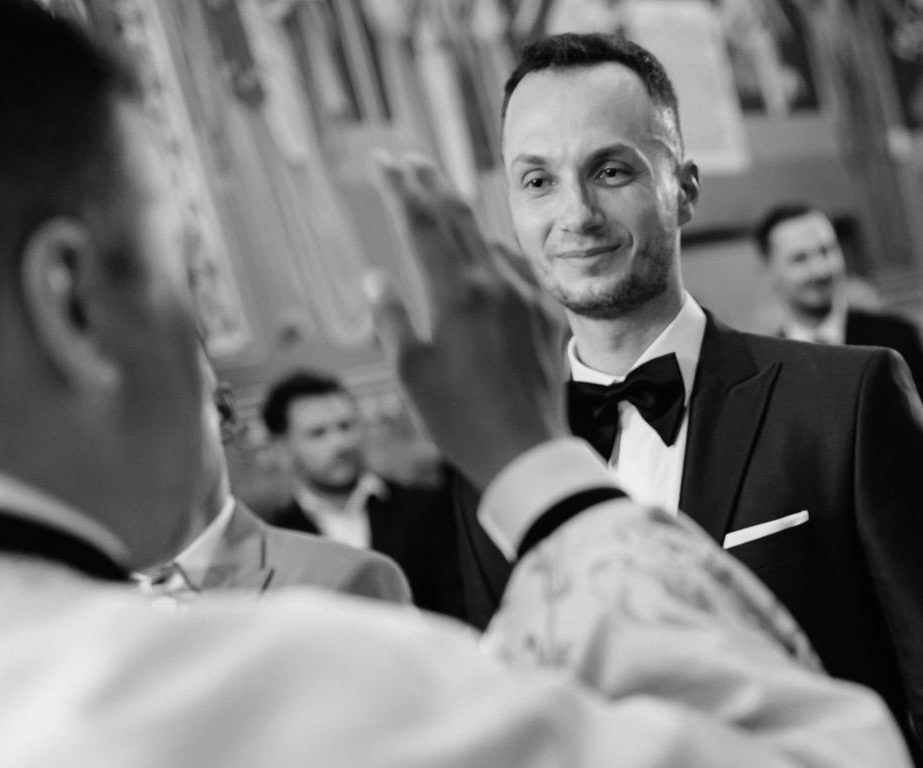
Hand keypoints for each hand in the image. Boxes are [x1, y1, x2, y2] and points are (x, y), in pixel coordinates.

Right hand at [368, 153, 568, 490]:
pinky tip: (487, 256)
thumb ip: (389, 319)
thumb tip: (374, 279)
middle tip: (407, 158)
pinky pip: (520, 271)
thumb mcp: (410, 374)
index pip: (421, 222)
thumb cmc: (461, 422)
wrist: (528, 454)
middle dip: (429, 182)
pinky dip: (496, 255)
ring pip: (491, 242)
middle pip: (459, 216)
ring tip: (441, 203)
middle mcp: (497, 285)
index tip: (382, 159)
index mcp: (456, 294)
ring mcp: (528, 298)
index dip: (400, 186)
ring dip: (462, 219)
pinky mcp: (549, 318)